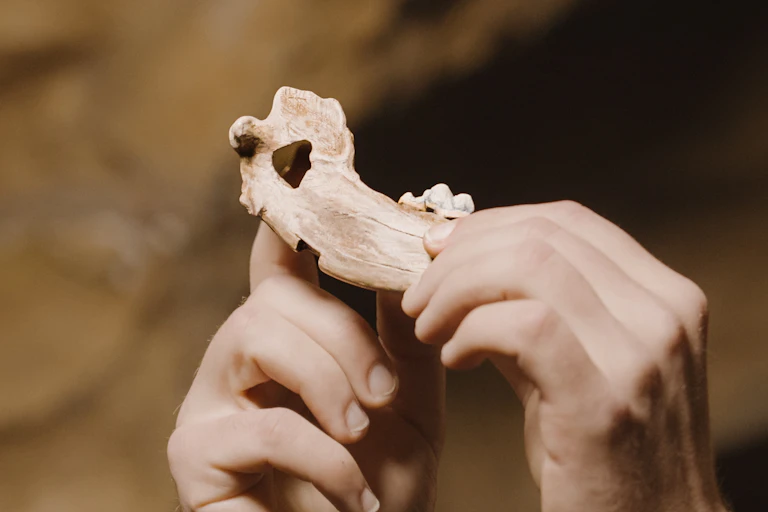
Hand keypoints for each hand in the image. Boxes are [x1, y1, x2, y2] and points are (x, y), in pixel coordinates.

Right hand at [168, 225, 443, 511]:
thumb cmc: (378, 486)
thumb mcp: (406, 402)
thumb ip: (404, 334)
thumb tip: (408, 259)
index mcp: (288, 341)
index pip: (279, 266)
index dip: (287, 220)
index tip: (304, 166)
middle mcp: (238, 361)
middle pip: (273, 297)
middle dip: (341, 335)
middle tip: (384, 391)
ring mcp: (208, 404)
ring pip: (255, 333)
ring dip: (326, 380)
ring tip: (363, 431)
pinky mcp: (193, 456)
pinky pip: (259, 426)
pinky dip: (323, 459)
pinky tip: (352, 494)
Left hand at [402, 201, 726, 511]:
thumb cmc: (602, 453)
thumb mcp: (576, 364)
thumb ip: (531, 309)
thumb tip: (459, 264)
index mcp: (662, 295)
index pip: (567, 220)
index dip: (491, 223)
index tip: (440, 249)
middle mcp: (663, 314)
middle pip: (541, 235)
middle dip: (461, 255)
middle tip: (418, 293)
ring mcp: (642, 356)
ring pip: (528, 267)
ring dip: (456, 290)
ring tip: (427, 326)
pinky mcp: (605, 402)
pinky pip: (523, 326)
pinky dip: (472, 331)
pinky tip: (454, 356)